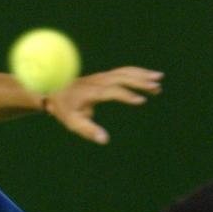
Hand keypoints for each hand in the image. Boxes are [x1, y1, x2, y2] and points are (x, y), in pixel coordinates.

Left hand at [45, 67, 162, 143]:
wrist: (53, 91)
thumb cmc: (64, 108)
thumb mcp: (72, 122)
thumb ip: (89, 130)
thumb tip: (105, 140)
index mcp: (91, 92)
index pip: (112, 91)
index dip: (126, 95)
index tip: (141, 101)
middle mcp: (97, 81)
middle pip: (121, 77)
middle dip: (139, 81)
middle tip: (156, 86)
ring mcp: (101, 76)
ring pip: (124, 71)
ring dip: (141, 74)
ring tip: (159, 80)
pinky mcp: (104, 75)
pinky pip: (123, 71)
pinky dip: (137, 72)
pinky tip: (149, 78)